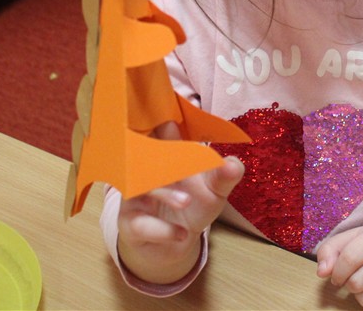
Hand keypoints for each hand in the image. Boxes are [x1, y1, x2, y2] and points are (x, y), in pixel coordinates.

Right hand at [116, 123, 244, 284]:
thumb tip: (233, 164)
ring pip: (144, 188)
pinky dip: (163, 229)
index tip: (172, 118)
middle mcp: (147, 171)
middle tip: (179, 156)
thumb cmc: (194, 206)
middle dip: (161, 153)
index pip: (162, 131)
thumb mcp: (214, 191)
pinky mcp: (130, 225)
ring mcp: (135, 197)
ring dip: (165, 193)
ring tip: (186, 201)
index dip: (165, 123)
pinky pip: (141, 224)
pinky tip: (182, 234)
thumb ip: (224, 176)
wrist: (175, 244)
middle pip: (146, 155)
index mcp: (167, 155)